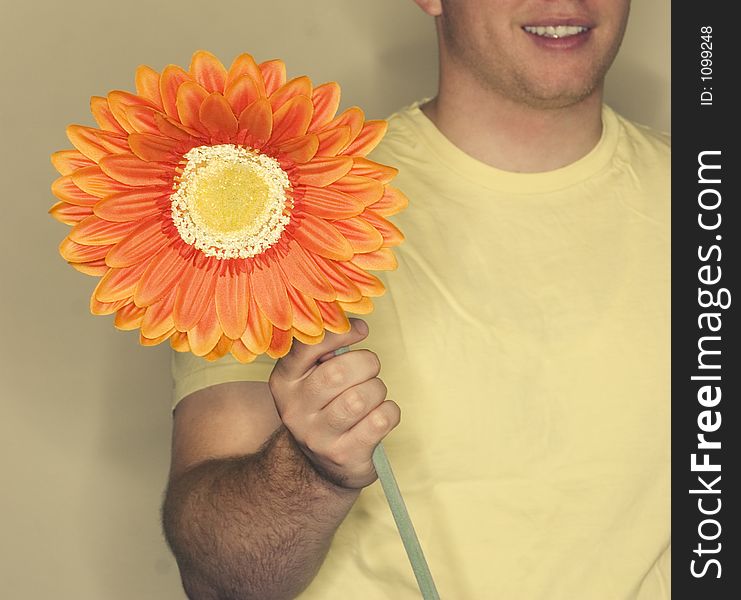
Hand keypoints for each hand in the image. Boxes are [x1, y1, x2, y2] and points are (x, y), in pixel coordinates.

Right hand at [268, 318, 400, 488]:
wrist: (318, 465)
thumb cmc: (324, 407)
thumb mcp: (311, 378)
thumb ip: (325, 351)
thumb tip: (355, 325)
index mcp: (284, 381)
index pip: (309, 346)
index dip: (342, 332)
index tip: (361, 330)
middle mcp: (294, 410)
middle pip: (339, 372)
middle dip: (366, 363)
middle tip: (370, 368)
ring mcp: (317, 436)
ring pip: (361, 398)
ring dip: (377, 390)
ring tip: (372, 395)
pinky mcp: (343, 455)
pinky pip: (380, 420)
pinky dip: (390, 412)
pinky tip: (381, 415)